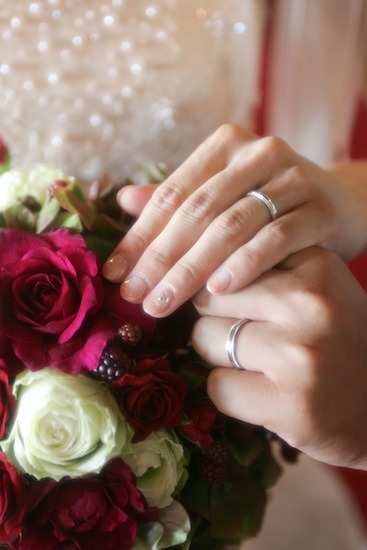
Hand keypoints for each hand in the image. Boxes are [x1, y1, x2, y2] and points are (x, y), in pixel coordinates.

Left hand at [102, 124, 366, 316]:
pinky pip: (275, 238)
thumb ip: (179, 198)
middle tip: (135, 296)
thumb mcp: (224, 198)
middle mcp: (258, 153)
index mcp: (226, 147)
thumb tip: (124, 201)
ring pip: (231, 225)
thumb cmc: (271, 205)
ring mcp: (292, 178)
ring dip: (193, 267)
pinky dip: (244, 264)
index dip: (140, 235)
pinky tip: (218, 290)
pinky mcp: (319, 208)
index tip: (115, 274)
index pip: (172, 194)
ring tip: (165, 303)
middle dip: (160, 257)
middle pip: (197, 210)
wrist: (340, 206)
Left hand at [191, 248, 366, 468]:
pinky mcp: (289, 402)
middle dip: (213, 318)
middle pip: (209, 295)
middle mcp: (309, 303)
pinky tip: (263, 395)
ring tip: (258, 366)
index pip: (228, 258)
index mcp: (317, 266)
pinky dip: (229, 393)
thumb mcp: (317, 291)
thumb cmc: (337, 344)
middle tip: (246, 337)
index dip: (219, 284)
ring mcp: (299, 353)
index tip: (223, 301)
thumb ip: (265, 271)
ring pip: (204, 339)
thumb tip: (191, 268)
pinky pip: (217, 387)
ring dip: (218, 357)